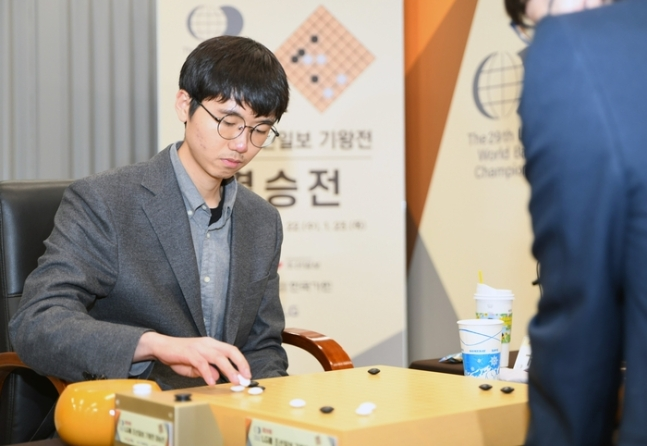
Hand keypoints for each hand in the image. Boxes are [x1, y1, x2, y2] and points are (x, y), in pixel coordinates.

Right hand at [133, 332, 250, 385]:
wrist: (161, 346)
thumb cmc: (179, 355)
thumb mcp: (196, 365)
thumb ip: (207, 370)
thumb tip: (217, 377)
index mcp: (212, 344)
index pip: (232, 350)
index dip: (241, 362)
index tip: (247, 374)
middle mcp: (208, 343)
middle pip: (230, 351)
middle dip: (240, 364)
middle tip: (245, 377)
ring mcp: (199, 347)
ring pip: (218, 357)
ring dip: (228, 369)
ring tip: (234, 381)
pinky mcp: (189, 353)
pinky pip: (201, 363)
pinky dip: (207, 373)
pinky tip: (211, 382)